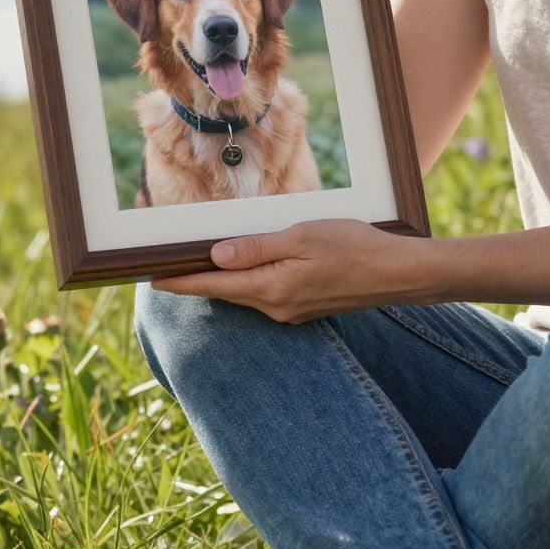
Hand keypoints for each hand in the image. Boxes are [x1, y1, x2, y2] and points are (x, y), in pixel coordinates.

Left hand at [148, 219, 430, 322]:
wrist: (398, 274)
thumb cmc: (354, 247)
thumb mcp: (301, 237)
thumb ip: (256, 249)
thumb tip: (216, 256)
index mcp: (271, 288)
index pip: (213, 286)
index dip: (180, 281)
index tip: (151, 277)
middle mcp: (276, 306)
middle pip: (225, 293)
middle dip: (196, 280)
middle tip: (167, 264)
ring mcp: (291, 311)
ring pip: (246, 294)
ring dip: (224, 281)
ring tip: (200, 263)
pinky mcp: (305, 308)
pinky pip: (266, 295)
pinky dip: (249, 282)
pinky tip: (247, 267)